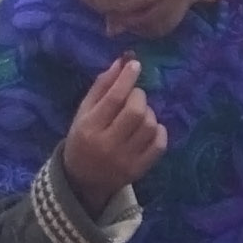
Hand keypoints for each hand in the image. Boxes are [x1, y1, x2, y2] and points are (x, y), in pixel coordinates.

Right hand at [61, 57, 167, 212]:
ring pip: (149, 126)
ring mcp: (125, 159)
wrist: (83, 180)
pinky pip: (159, 144)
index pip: (113, 98)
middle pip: (135, 111)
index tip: (135, 64)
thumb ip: (101, 87)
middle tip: (134, 96)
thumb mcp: (83, 112)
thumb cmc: (82, 139)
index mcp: (89, 128)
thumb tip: (121, 62)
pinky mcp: (139, 169)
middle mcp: (107, 144)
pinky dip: (158, 131)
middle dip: (139, 96)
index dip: (127, 78)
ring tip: (139, 114)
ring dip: (148, 113)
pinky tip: (149, 129)